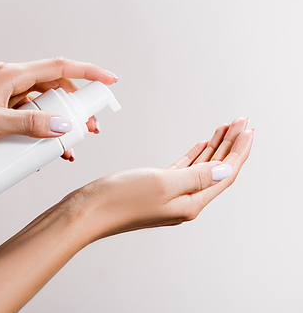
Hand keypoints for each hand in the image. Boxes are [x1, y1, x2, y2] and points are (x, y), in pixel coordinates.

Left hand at [0, 57, 117, 159]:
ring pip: (39, 102)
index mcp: (12, 74)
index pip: (60, 67)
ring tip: (67, 146)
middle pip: (54, 86)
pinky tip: (40, 148)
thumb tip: (63, 127)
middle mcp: (9, 78)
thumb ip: (30, 125)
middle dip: (75, 106)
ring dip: (56, 120)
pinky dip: (37, 126)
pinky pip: (24, 112)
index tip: (110, 82)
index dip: (89, 73)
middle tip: (88, 129)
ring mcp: (1, 93)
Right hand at [65, 117, 253, 240]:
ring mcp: (170, 196)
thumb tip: (227, 170)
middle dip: (231, 144)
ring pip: (201, 167)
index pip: (225, 173)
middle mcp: (183, 202)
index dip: (239, 149)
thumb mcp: (162, 183)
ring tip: (225, 128)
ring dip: (215, 147)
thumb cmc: (118, 200)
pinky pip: (184, 170)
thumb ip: (196, 176)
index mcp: (190, 203)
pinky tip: (201, 145)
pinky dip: (195, 156)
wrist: (87, 212)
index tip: (248, 127)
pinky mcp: (156, 189)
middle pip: (216, 169)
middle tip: (241, 121)